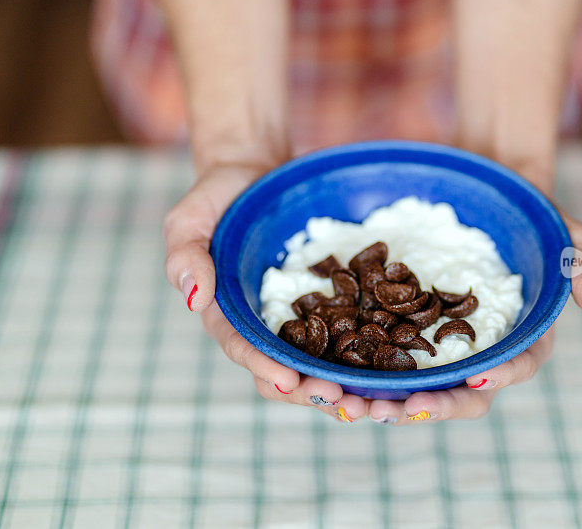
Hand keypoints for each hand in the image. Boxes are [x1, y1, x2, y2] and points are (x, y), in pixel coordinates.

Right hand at [163, 167, 370, 422]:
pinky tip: (396, 369)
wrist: (261, 176)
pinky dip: (373, 355)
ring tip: (378, 402)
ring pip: (324, 365)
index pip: (246, 351)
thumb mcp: (190, 220)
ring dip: (350, 389)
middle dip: (316, 392)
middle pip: (289, 372)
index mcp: (230, 317)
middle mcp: (268, 328)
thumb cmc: (220, 199)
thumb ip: (185, 256)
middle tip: (349, 404)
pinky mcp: (334, 305)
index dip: (266, 368)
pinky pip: (353, 335)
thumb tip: (194, 299)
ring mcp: (303, 320)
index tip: (288, 380)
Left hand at [364, 210, 581, 424]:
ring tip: (349, 407)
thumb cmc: (529, 214)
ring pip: (416, 389)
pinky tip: (329, 378)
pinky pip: (384, 362)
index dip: (499, 376)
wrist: (483, 196)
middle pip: (461, 394)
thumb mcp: (564, 229)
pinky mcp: (405, 333)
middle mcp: (481, 353)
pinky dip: (360, 376)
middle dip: (429, 407)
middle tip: (392, 410)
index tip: (475, 375)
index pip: (517, 366)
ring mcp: (441, 348)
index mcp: (522, 338)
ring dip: (384, 404)